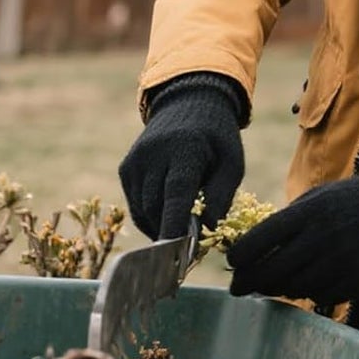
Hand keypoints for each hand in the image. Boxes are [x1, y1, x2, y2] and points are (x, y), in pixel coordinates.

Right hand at [119, 75, 244, 238]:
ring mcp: (135, 161)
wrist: (189, 103)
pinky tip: (168, 215)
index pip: (176, 193)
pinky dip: (151, 215)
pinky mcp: (126, 168)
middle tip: (188, 252)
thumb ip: (221, 196)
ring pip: (143, 209)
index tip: (177, 255)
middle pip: (157, 207)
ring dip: (160, 226)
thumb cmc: (217, 137)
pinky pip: (136, 203)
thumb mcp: (232, 162)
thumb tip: (206, 231)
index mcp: (185, 148)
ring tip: (181, 233)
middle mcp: (153, 154)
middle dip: (170, 233)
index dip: (174, 225)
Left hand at [227, 161, 358, 304]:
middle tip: (239, 285)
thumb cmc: (352, 200)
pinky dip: (308, 290)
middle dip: (247, 282)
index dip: (238, 258)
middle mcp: (321, 239)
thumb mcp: (318, 197)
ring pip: (290, 289)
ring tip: (277, 278)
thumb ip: (286, 222)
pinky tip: (312, 276)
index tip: (234, 262)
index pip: (256, 244)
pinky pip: (317, 296)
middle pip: (267, 274)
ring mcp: (339, 265)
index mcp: (308, 213)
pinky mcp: (353, 284)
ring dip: (278, 286)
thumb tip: (249, 252)